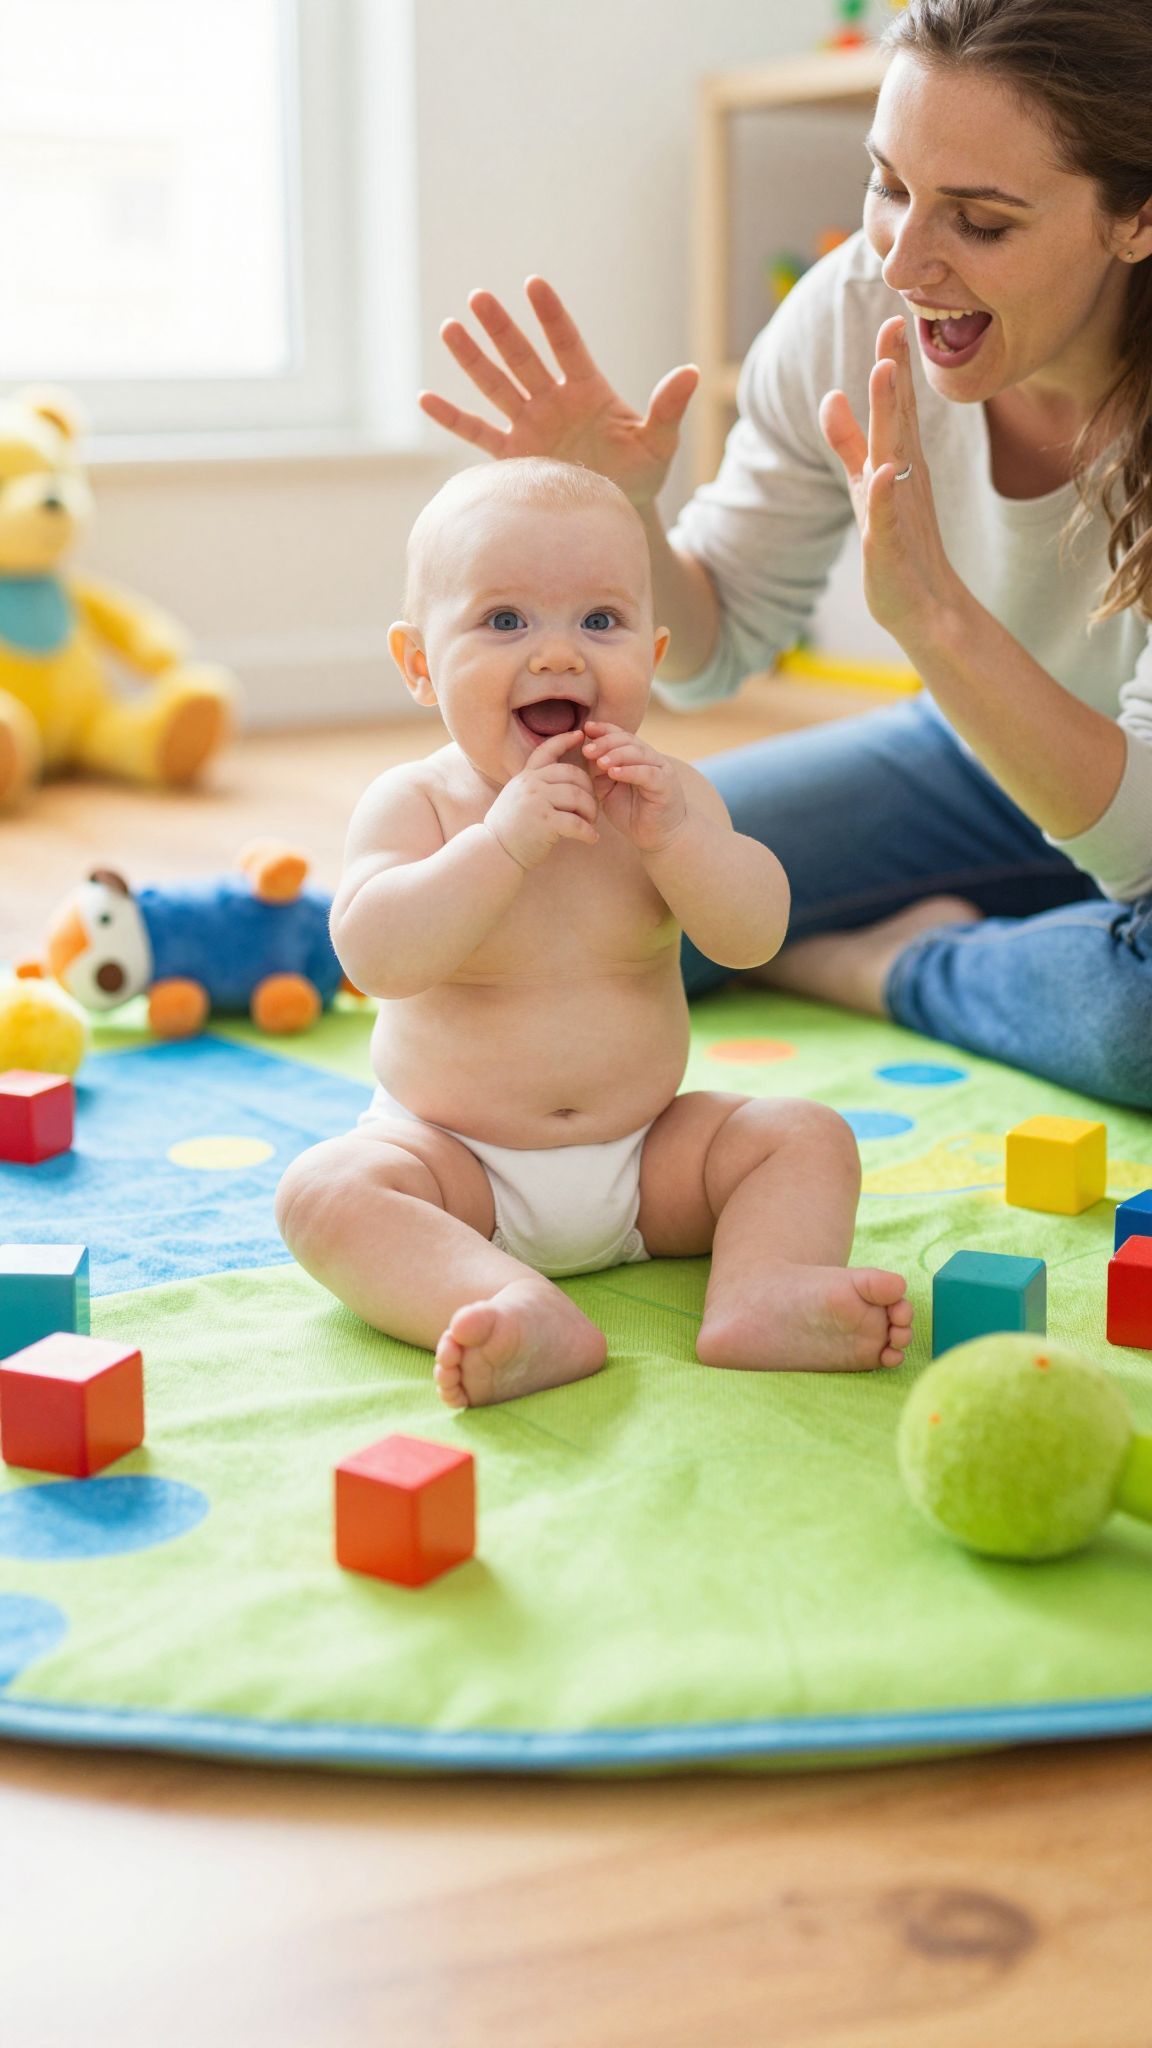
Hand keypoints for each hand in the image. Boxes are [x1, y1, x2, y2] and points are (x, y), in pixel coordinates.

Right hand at [420, 277, 698, 508]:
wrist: (616, 509)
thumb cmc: (640, 472)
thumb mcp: (659, 442)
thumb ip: (668, 408)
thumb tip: (691, 372)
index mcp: (587, 389)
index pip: (566, 344)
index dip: (551, 317)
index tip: (534, 285)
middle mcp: (552, 400)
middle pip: (523, 358)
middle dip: (502, 329)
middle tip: (479, 297)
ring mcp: (529, 426)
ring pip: (495, 387)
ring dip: (473, 360)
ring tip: (450, 328)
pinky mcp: (513, 458)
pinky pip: (477, 434)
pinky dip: (453, 418)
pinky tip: (426, 398)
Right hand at [484, 728, 598, 868]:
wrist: (494, 852)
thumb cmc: (509, 829)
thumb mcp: (516, 797)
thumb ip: (534, 785)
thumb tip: (557, 779)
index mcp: (525, 776)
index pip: (547, 749)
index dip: (565, 739)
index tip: (581, 735)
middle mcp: (531, 784)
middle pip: (573, 774)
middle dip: (589, 789)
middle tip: (592, 808)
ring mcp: (537, 801)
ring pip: (578, 796)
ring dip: (591, 811)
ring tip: (591, 823)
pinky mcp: (544, 822)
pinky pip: (576, 823)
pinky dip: (588, 832)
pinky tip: (592, 838)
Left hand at [581, 720, 687, 854]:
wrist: (658, 837)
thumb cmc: (632, 813)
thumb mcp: (608, 790)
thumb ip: (598, 773)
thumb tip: (586, 753)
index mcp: (636, 756)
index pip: (620, 735)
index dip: (604, 729)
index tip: (585, 728)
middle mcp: (650, 758)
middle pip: (627, 740)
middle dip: (606, 742)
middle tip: (587, 749)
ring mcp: (660, 770)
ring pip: (638, 753)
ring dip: (617, 755)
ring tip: (599, 762)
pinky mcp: (665, 785)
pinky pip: (647, 773)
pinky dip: (630, 771)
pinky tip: (613, 773)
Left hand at [819, 316, 964, 646]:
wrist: (923, 608)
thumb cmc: (897, 543)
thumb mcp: (865, 482)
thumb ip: (848, 442)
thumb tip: (831, 395)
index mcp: (898, 460)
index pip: (896, 405)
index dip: (894, 363)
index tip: (893, 318)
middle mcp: (903, 476)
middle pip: (898, 417)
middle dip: (895, 371)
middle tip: (893, 325)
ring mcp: (899, 509)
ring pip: (893, 454)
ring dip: (890, 414)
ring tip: (885, 372)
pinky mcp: (890, 545)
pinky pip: (888, 515)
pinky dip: (886, 493)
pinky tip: (885, 471)